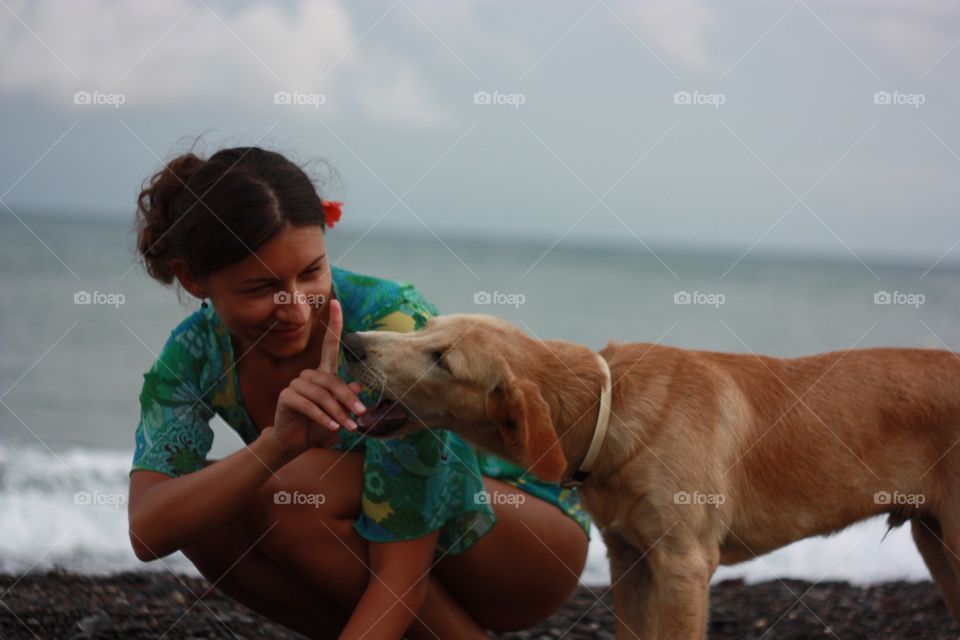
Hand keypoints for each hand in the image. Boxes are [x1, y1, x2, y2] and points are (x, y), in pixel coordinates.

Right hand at [271, 299, 365, 457]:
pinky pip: (309, 405)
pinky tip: (332, 428)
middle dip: (348, 400)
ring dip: (338, 413)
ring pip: (322, 395)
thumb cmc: (317, 425)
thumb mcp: (338, 413)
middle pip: (332, 381)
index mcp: (322, 373)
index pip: (329, 345)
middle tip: (361, 416)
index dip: (333, 323)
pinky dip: (323, 418)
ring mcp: (296, 384)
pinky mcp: (287, 396)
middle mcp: (308, 375)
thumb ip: (346, 399)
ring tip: (349, 427)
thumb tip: (357, 386)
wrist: (294, 442)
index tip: (336, 302)